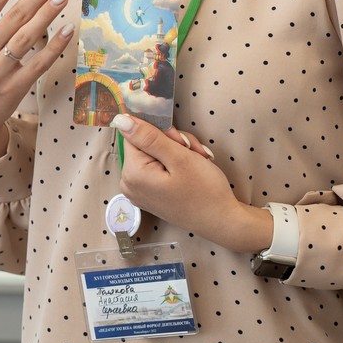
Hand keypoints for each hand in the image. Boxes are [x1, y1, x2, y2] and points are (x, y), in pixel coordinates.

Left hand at [112, 114, 271, 253]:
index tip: (181, 142)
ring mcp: (139, 190)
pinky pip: (157, 167)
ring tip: (197, 162)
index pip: (136, 133)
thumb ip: (149, 137)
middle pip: (145, 143)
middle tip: (194, 152)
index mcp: (132, 174)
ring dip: (178, 151)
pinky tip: (191, 169)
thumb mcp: (179, 158)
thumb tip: (120, 120)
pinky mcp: (150, 193)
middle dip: (173, 142)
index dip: (161, 131)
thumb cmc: (205, 192)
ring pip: (155, 153)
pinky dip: (175, 163)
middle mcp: (129, 183)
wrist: (221, 221)